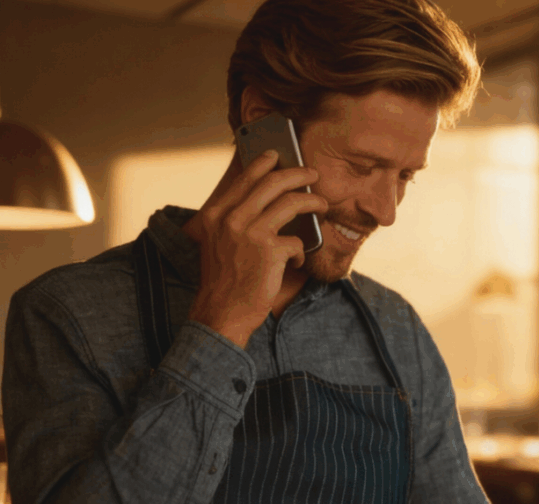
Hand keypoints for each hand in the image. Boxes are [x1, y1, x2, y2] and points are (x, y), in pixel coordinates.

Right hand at [186, 150, 326, 346]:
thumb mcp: (218, 243)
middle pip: (273, 183)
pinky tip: (295, 261)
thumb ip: (234, 221)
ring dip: (313, 202)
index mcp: (216, 214)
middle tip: (313, 174)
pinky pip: (298, 242)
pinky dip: (301, 252)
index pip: (246, 179)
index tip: (278, 156)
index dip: (265, 164)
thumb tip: (267, 202)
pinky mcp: (271, 251)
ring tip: (322, 205)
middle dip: (298, 174)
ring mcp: (251, 233)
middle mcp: (231, 218)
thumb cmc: (224, 281)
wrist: (221, 312)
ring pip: (292, 203)